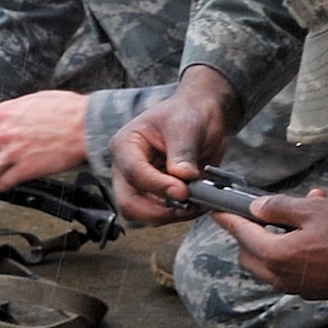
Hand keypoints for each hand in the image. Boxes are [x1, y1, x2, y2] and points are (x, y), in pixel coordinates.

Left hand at [0, 90, 89, 192]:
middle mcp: (3, 132)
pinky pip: (3, 182)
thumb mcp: (31, 100)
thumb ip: (11, 112)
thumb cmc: (66, 109)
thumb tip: (1, 120)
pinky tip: (1, 188)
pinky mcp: (27, 167)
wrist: (87, 123)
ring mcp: (14, 151)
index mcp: (2, 114)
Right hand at [109, 66, 242, 221]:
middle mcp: (127, 168)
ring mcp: (141, 184)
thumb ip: (183, 152)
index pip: (133, 172)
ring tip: (198, 202)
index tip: (183, 191)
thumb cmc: (187, 113)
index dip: (157, 185)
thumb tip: (183, 177)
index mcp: (126, 145)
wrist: (201, 116)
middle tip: (187, 205)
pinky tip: (199, 203)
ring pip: (145, 214)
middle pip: (129, 203)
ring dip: (172, 214)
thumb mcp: (186, 126)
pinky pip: (163, 213)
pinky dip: (181, 214)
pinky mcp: (157, 196)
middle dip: (158, 210)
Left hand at [212, 192, 327, 304]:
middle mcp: (282, 277)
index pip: (242, 234)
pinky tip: (315, 232)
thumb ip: (282, 207)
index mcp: (277, 256)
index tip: (217, 211)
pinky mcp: (313, 291)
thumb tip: (257, 207)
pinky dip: (290, 252)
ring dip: (274, 241)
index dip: (228, 219)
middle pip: (250, 254)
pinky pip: (289, 270)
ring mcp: (297, 287)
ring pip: (269, 264)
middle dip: (250, 233)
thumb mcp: (317, 210)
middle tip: (263, 211)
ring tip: (301, 215)